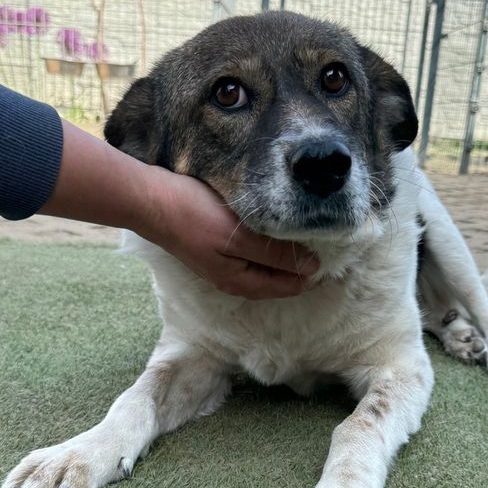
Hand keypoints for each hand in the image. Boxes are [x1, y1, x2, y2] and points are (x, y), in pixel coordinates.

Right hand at [153, 170, 318, 299]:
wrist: (152, 201)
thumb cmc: (195, 216)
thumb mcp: (240, 236)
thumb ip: (275, 253)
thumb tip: (312, 267)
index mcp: (242, 282)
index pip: (291, 286)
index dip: (314, 272)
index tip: (336, 250)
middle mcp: (234, 280)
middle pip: (280, 280)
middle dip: (304, 267)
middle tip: (329, 242)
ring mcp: (224, 266)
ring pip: (267, 268)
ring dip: (287, 258)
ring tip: (309, 237)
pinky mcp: (216, 250)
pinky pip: (253, 256)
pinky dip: (270, 249)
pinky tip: (277, 232)